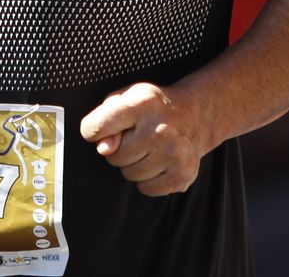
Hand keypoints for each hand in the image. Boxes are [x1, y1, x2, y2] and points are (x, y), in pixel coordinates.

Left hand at [79, 82, 211, 195]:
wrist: (196, 115)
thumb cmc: (152, 107)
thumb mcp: (126, 98)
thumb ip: (104, 118)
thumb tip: (103, 148)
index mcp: (142, 103)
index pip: (96, 127)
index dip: (92, 130)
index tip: (102, 127)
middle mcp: (160, 129)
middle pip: (113, 157)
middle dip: (119, 149)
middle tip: (137, 137)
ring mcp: (174, 153)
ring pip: (129, 175)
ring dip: (133, 165)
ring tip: (149, 148)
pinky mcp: (182, 174)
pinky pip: (146, 189)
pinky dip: (148, 180)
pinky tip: (159, 162)